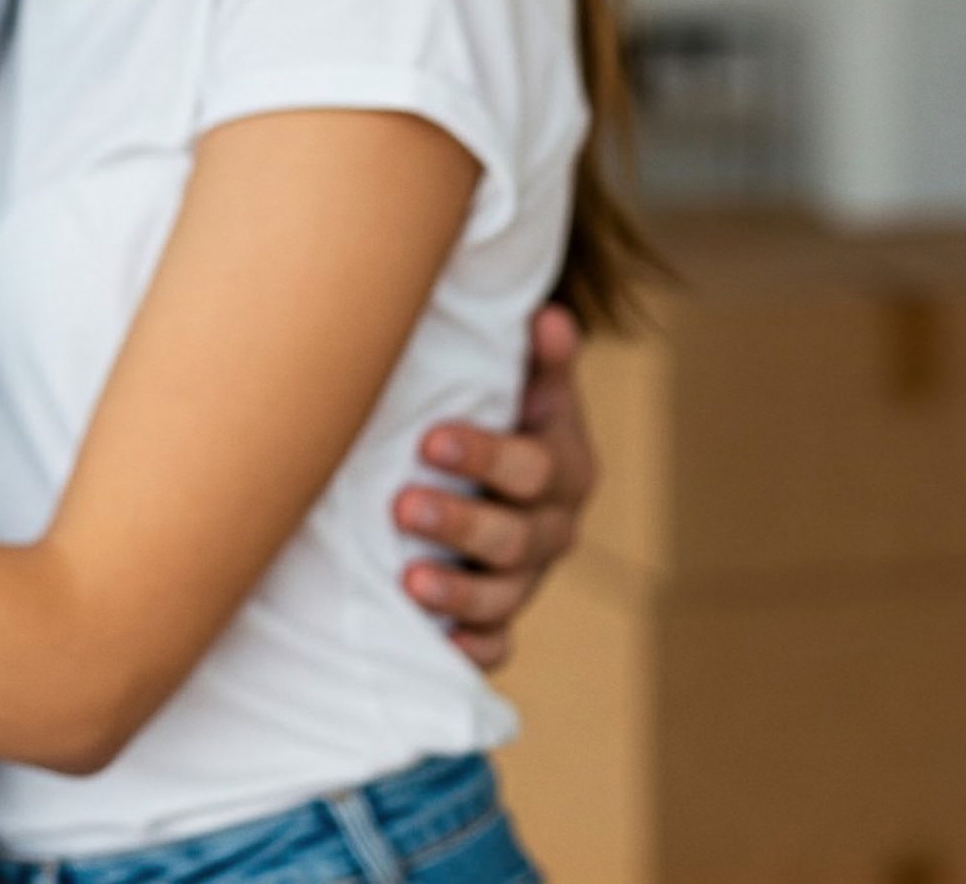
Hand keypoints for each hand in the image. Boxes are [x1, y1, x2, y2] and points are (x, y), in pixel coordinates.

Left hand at [391, 302, 594, 668]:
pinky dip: (474, 650)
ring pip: (504, 595)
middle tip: (404, 506)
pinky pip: (496, 645)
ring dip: (460, 592)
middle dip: (462, 522)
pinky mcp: (499, 614)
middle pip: (516, 537)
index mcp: (561, 465)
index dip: (486, 455)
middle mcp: (551, 526)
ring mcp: (525, 575)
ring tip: (411, 582)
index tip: (432, 438)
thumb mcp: (526, 379)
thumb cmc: (502, 407)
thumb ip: (538, 356)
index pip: (531, 466)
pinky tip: (445, 646)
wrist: (501, 464)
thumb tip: (548, 316)